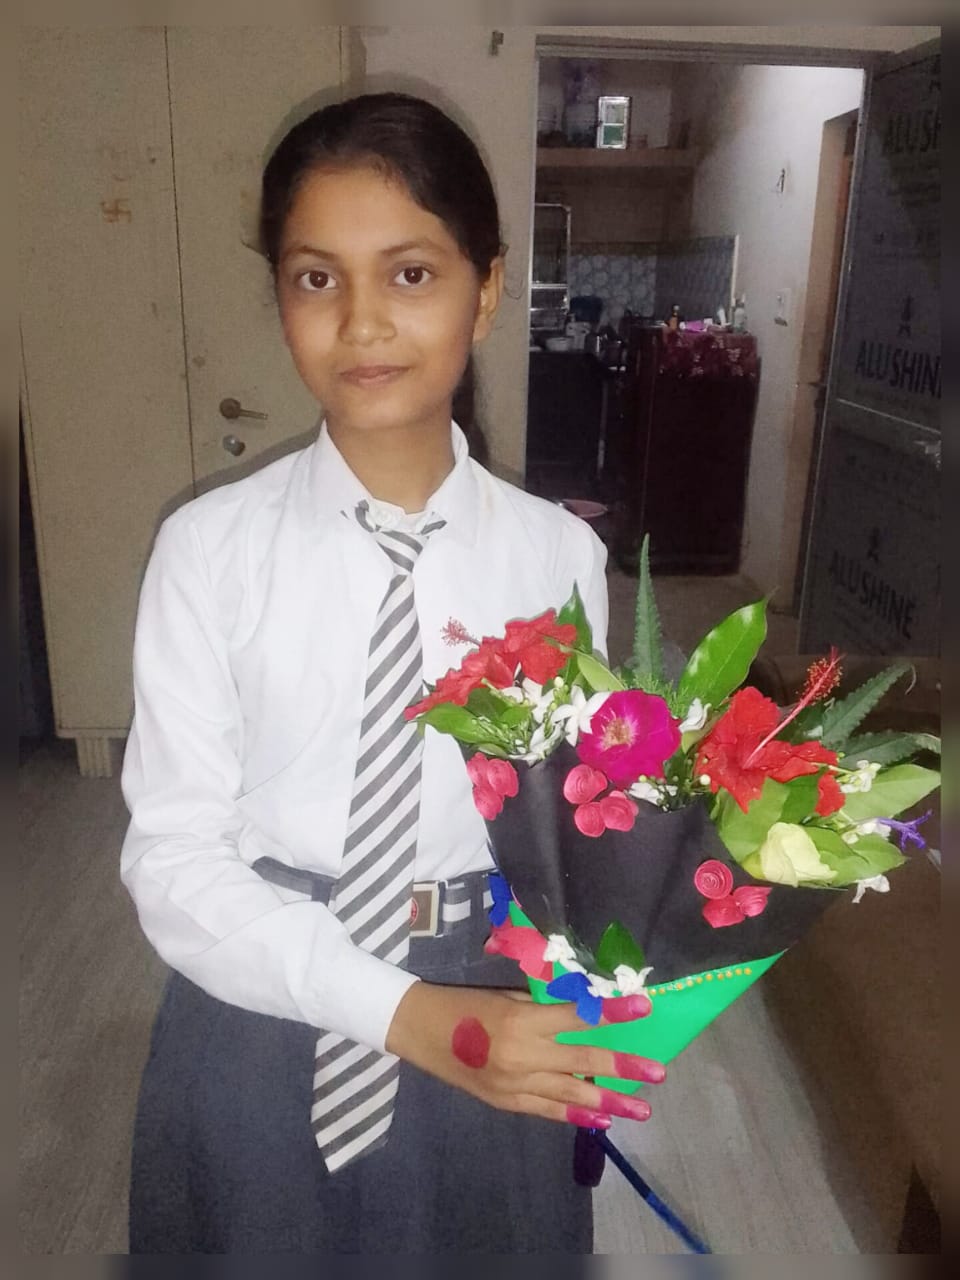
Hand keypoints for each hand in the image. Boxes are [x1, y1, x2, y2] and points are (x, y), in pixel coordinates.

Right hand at [385, 982, 664, 1128]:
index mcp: (522, 1019)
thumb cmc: (464, 1003)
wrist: (418, 1030)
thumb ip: (543, 1006)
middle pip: (582, 1059)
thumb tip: (584, 1012)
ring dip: (608, 1100)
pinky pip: (547, 1110)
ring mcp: (515, 1083)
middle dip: (623, 1067)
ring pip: (571, 1093)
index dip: (612, 1013)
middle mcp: (523, 1054)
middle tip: (657, 1072)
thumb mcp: (506, 995)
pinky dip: (575, 1115)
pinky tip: (600, 1119)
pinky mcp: (506, 1102)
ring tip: (640, 1108)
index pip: (578, 1016)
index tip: (643, 1008)